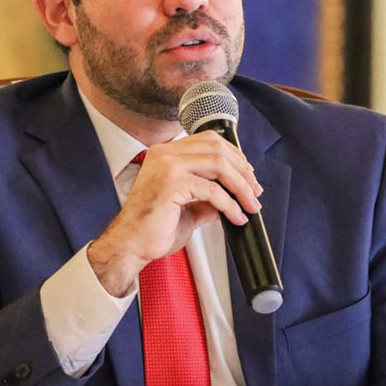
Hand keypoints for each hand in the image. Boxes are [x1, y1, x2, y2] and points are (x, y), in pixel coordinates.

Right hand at [88, 131, 262, 295]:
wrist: (130, 245)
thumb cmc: (151, 229)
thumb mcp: (187, 208)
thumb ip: (207, 198)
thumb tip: (231, 197)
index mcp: (166, 154)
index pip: (208, 140)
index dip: (234, 155)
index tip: (248, 175)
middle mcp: (165, 154)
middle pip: (217, 149)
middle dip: (243, 170)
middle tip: (255, 191)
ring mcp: (167, 166)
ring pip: (219, 165)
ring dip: (241, 186)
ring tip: (250, 204)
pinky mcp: (172, 183)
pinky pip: (212, 191)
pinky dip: (230, 205)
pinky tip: (236, 217)